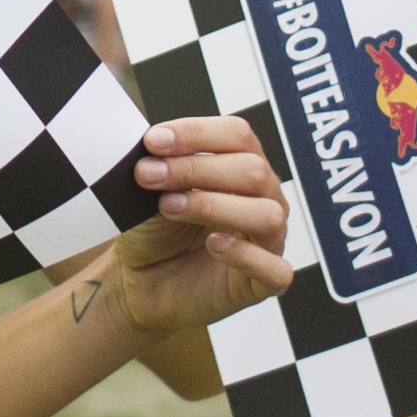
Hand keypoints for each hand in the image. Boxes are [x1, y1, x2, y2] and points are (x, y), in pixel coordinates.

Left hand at [109, 117, 293, 334]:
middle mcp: (264, 198)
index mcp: (242, 165)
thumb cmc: (155, 229)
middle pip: (252, 170)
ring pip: (267, 215)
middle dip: (194, 168)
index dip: (196, 133)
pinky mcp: (265, 283)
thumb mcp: (150, 190)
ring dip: (214, 206)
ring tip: (169, 208)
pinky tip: (211, 245)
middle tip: (148, 175)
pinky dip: (243, 255)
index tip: (153, 142)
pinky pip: (274, 269)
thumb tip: (151, 143)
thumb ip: (158, 163)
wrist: (142, 282)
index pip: (237, 134)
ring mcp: (268, 241)